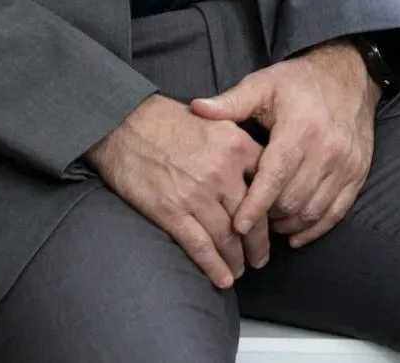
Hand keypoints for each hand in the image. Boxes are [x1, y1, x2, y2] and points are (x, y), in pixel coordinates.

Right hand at [85, 94, 264, 287]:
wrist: (124, 123)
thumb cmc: (168, 121)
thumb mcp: (216, 119)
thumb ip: (238, 146)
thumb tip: (257, 173)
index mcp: (237, 145)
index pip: (268, 186)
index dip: (273, 211)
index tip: (275, 224)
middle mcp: (222, 172)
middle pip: (252, 218)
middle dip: (258, 244)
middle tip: (261, 258)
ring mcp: (197, 194)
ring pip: (228, 238)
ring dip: (237, 260)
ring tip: (241, 270)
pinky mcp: (171, 211)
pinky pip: (200, 246)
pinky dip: (214, 267)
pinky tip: (223, 279)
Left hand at [190, 41, 380, 250]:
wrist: (350, 74)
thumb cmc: (300, 82)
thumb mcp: (264, 84)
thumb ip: (231, 102)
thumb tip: (196, 109)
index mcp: (301, 129)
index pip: (275, 176)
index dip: (255, 204)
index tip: (237, 226)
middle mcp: (328, 149)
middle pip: (292, 199)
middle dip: (267, 216)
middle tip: (248, 218)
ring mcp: (346, 163)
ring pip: (313, 210)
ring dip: (288, 223)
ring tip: (269, 222)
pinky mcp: (358, 173)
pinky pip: (337, 212)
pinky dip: (314, 228)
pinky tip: (295, 234)